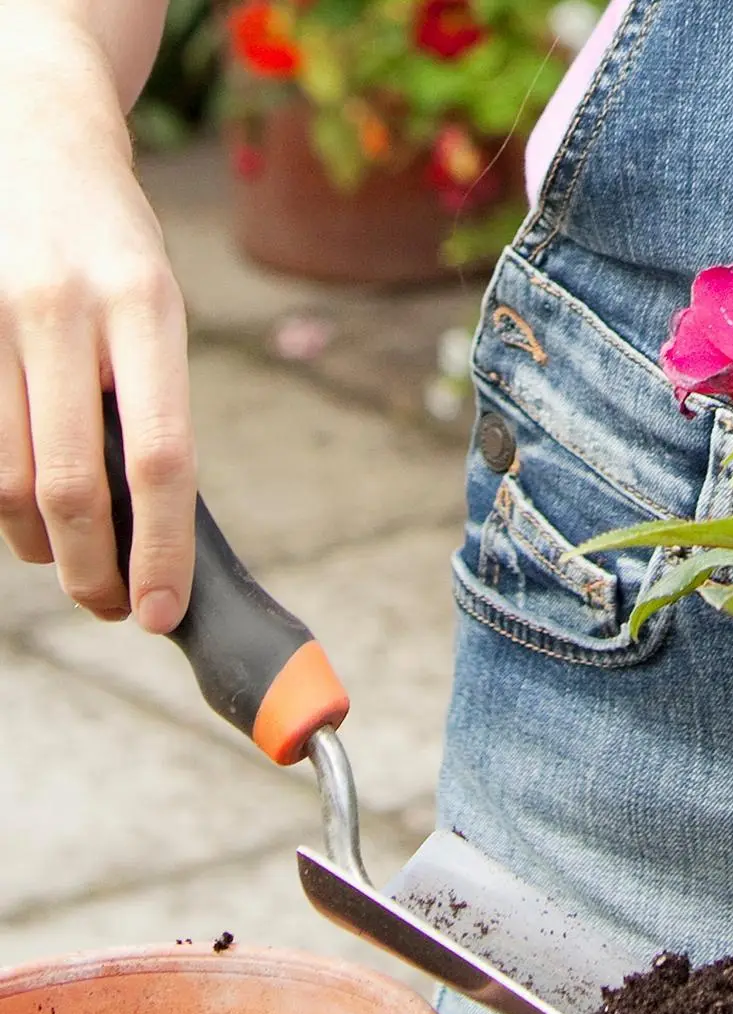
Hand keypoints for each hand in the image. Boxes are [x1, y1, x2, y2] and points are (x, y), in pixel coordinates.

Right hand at [0, 8, 192, 629]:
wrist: (33, 128)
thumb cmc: (114, 245)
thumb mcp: (160, 312)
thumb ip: (155, 405)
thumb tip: (159, 527)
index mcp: (145, 308)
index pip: (161, 460)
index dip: (161, 549)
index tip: (163, 611)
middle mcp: (64, 308)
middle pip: (72, 482)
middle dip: (93, 569)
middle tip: (112, 608)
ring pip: (6, 475)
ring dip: (41, 542)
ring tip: (69, 562)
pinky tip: (24, 510)